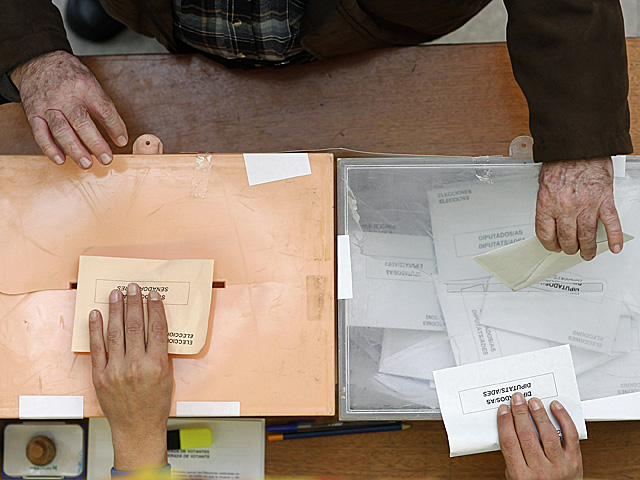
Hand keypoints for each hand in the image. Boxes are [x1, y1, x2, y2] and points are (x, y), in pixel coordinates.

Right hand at [10, 50, 127, 168]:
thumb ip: (103, 106)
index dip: (115, 126)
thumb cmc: (69, 76)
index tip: (122, 141)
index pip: (103, 109)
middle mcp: (65, 96)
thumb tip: (118, 134)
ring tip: (87, 163)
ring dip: (74, 149)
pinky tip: (61, 159)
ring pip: (61, 130)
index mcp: (84, 86)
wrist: (37, 61)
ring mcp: (48, 106)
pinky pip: (40, 134)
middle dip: (95, 143)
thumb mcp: (90, 82)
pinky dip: (50, 148)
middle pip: (81, 122)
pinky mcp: (33, 113)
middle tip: (106, 158)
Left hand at [89, 284, 172, 470]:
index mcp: (157, 364)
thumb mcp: (167, 377)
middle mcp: (136, 365)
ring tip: (116, 294)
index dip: (155, 308)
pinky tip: (96, 315)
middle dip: (134, 303)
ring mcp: (116, 370)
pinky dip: (96, 330)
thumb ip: (160, 352)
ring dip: (116, 310)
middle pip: (136, 325)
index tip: (153, 295)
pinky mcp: (101, 376)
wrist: (137, 428)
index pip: (157, 328)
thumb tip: (153, 328)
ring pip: (116, 332)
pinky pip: (97, 348)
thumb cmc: (155, 405)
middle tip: (133, 288)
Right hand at [498, 393, 582, 479]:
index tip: (504, 410)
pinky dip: (563, 419)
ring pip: (548, 433)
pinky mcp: (574, 461)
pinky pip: (570, 436)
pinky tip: (555, 408)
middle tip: (518, 400)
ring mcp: (560, 466)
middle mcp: (541, 471)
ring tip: (534, 402)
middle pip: (527, 435)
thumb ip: (513, 456)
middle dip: (520, 413)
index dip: (505, 422)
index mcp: (522, 476)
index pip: (509, 442)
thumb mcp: (515, 477)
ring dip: (539, 414)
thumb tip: (509, 429)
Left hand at [536, 157, 622, 260]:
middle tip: (572, 250)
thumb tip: (550, 219)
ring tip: (588, 253)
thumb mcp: (545, 184)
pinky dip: (614, 237)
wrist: (579, 144)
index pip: (545, 234)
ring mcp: (586, 205)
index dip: (550, 244)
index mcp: (547, 203)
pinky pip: (610, 223)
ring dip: (588, 248)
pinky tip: (615, 246)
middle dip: (569, 247)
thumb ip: (548, 202)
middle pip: (567, 237)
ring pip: (586, 235)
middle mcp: (565, 207)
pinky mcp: (604, 200)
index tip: (553, 247)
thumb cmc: (561, 160)